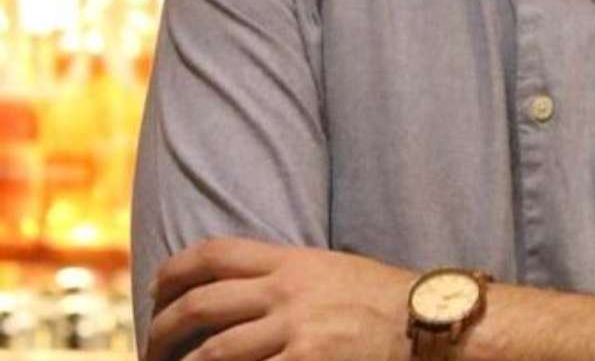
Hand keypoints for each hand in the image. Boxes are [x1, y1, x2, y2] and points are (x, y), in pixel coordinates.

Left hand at [146, 238, 414, 360]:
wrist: (430, 322)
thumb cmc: (386, 300)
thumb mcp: (334, 271)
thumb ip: (290, 276)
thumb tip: (245, 292)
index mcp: (292, 261)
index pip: (215, 254)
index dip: (174, 272)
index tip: (155, 292)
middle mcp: (287, 291)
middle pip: (201, 303)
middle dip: (163, 328)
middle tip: (152, 349)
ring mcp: (295, 329)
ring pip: (213, 351)